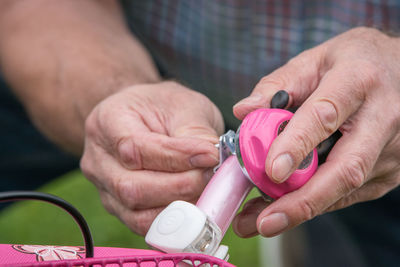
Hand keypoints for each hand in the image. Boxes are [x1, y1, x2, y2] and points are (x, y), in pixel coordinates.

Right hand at [80, 81, 223, 234]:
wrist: (146, 117)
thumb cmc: (163, 107)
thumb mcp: (182, 105)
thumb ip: (195, 133)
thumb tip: (212, 162)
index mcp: (107, 121)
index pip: (135, 148)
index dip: (176, 157)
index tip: (210, 155)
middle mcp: (97, 158)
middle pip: (131, 187)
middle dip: (179, 186)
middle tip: (212, 175)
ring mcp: (104, 187)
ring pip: (135, 212)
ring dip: (178, 206)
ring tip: (206, 189)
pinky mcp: (118, 207)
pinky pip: (142, 224)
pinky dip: (171, 220)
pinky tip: (193, 204)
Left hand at [232, 27, 399, 237]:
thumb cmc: (356, 62)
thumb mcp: (316, 59)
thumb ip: (277, 84)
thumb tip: (243, 111)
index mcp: (358, 81)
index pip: (325, 116)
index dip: (297, 146)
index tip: (271, 171)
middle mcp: (383, 119)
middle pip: (345, 169)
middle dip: (302, 201)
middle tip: (264, 222)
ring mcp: (392, 150)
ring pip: (344, 188)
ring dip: (300, 208)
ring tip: (260, 220)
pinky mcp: (390, 171)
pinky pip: (348, 193)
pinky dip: (315, 203)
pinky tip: (286, 208)